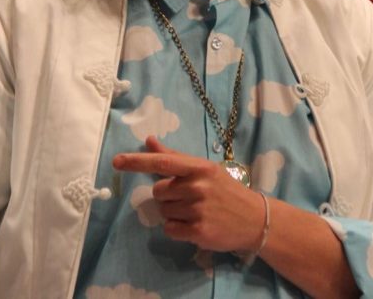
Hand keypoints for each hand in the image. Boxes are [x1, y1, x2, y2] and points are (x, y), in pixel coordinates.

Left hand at [112, 136, 265, 252]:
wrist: (255, 219)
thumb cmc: (225, 191)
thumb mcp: (204, 169)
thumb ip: (174, 157)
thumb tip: (149, 140)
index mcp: (199, 168)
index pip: (162, 163)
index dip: (137, 162)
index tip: (116, 161)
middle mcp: (198, 187)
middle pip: (158, 192)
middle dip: (167, 196)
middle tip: (189, 198)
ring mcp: (199, 210)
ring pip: (163, 211)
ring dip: (173, 213)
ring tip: (195, 212)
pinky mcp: (199, 232)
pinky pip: (170, 229)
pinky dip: (177, 229)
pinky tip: (195, 225)